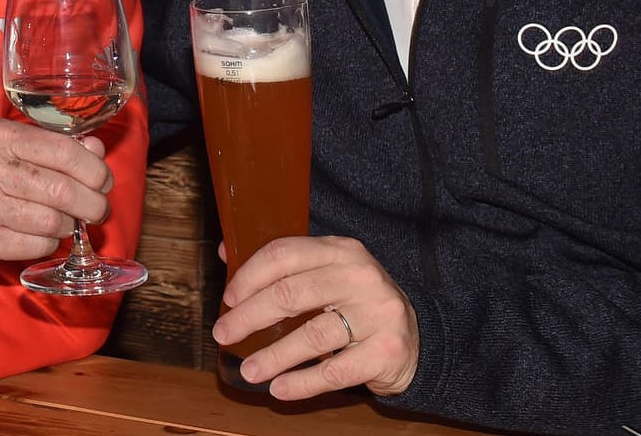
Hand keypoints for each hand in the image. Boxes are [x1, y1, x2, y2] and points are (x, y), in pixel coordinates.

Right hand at [0, 118, 113, 266]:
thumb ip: (45, 144)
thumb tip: (96, 152)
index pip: (63, 151)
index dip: (94, 170)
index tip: (102, 180)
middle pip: (63, 190)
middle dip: (93, 204)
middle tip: (97, 209)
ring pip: (53, 222)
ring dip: (70, 226)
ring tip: (66, 221)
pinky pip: (34, 246)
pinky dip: (48, 243)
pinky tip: (41, 235)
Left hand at [215, 235, 419, 398]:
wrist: (417, 338)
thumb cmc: (356, 303)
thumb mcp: (326, 273)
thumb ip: (281, 264)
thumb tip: (225, 254)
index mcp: (340, 250)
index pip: (283, 254)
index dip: (249, 277)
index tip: (228, 299)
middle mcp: (361, 277)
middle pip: (291, 294)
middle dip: (249, 317)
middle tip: (223, 335)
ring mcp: (378, 314)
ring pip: (312, 336)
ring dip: (273, 357)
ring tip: (248, 371)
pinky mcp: (388, 351)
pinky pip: (335, 371)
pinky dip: (303, 383)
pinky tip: (280, 389)